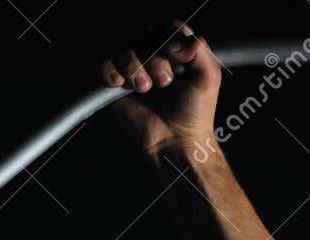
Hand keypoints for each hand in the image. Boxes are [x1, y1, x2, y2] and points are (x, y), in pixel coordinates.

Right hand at [99, 21, 220, 158]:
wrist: (175, 141)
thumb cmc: (194, 113)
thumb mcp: (208, 78)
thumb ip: (201, 51)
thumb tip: (180, 40)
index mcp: (174, 51)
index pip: (164, 28)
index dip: (168, 40)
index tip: (177, 60)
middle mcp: (152, 56)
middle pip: (141, 35)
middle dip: (153, 57)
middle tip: (164, 82)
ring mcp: (132, 68)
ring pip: (121, 46)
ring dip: (133, 65)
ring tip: (144, 88)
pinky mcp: (114, 83)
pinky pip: (101, 62)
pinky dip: (110, 71)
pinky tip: (121, 85)